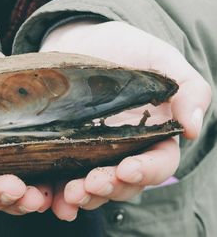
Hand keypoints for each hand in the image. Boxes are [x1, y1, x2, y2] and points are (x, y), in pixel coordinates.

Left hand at [40, 21, 211, 220]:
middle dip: (109, 187)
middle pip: (124, 183)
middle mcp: (124, 149)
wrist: (83, 40)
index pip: (158, 163)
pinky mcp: (66, 148)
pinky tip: (47, 198)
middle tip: (91, 184)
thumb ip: (187, 88)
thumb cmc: (126, 48)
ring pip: (94, 186)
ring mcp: (93, 151)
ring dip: (83, 196)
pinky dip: (56, 192)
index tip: (127, 168)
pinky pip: (62, 177)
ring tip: (68, 195)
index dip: (146, 171)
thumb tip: (192, 128)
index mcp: (152, 134)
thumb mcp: (161, 58)